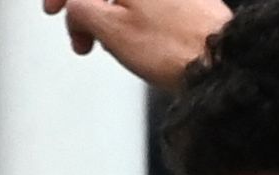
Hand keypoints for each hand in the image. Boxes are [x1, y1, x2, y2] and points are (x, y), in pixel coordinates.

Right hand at [51, 0, 228, 82]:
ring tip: (113, 48)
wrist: (225, 64)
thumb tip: (73, 5)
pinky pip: (147, 6)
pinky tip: (137, 45)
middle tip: (82, 39)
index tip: (53, 11)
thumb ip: (81, 8)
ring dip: (108, 18)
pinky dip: (132, 20)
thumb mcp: (110, 29)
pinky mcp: (186, 3)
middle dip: (85, 10)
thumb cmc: (175, 48)